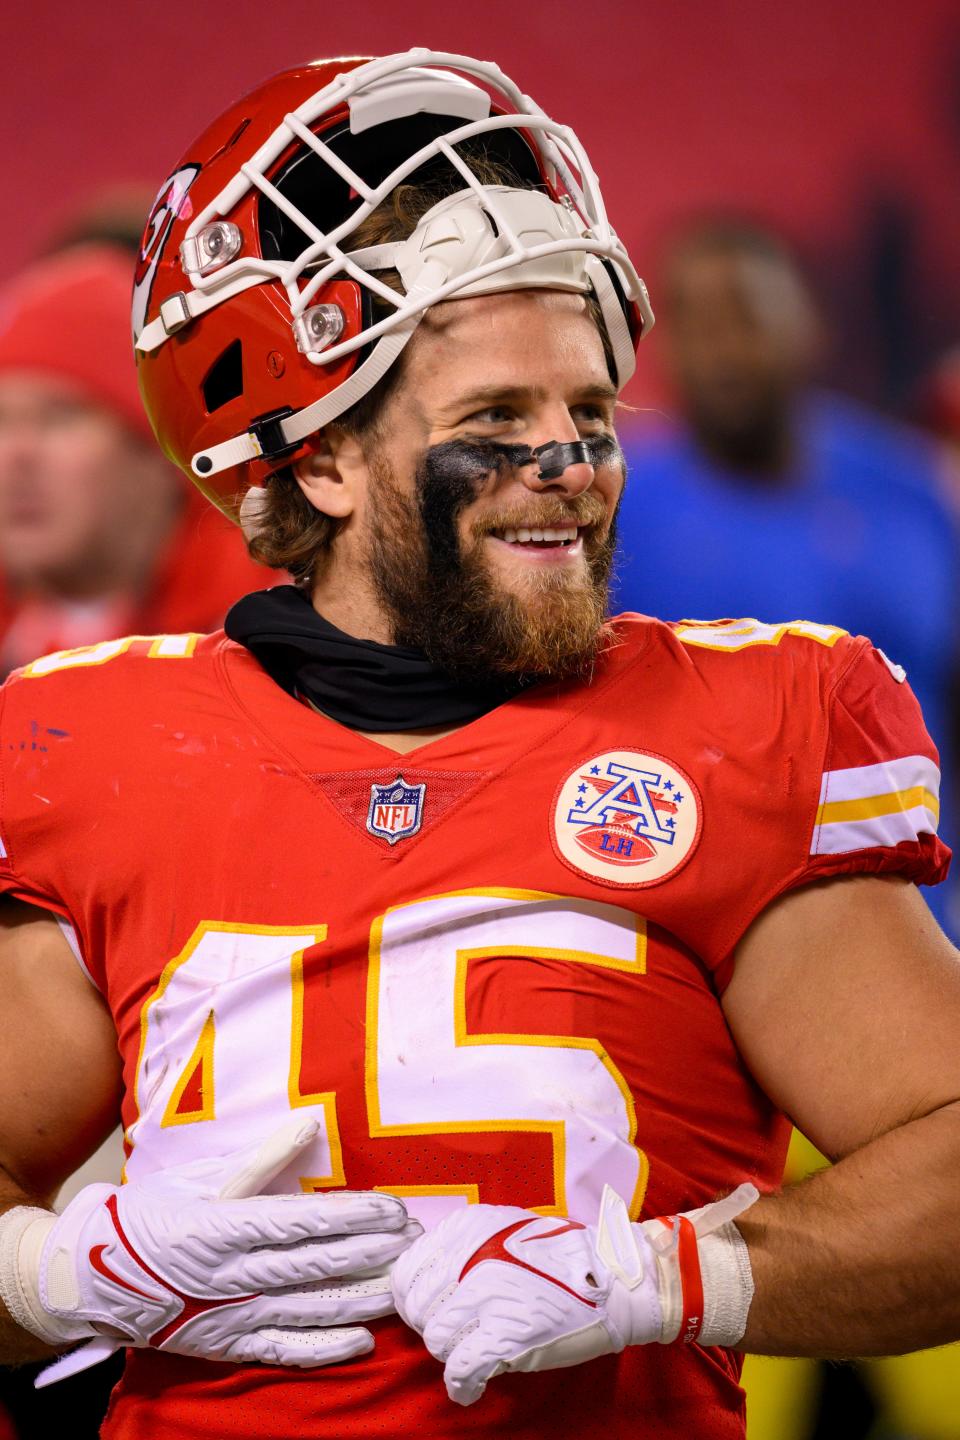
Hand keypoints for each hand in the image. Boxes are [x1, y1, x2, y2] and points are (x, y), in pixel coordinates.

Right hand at [5, 1119, 420, 1375]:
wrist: (88, 1281)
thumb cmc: (150, 1220)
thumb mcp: (200, 1181)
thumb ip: (260, 1160)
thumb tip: (308, 1124)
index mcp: (222, 1226)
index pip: (302, 1221)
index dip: (352, 1217)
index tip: (393, 1209)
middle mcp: (230, 1276)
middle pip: (315, 1266)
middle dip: (371, 1254)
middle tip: (416, 1243)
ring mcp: (230, 1316)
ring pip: (308, 1309)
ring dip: (361, 1298)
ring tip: (403, 1286)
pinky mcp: (227, 1346)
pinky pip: (283, 1351)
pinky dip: (324, 1348)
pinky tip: (361, 1340)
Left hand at [391, 1183, 756, 1405]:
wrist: (615, 1277)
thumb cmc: (563, 1256)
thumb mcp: (504, 1230)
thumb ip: (464, 1248)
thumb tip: (430, 1276)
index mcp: (467, 1231)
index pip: (408, 1273)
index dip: (413, 1299)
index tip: (426, 1311)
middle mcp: (471, 1260)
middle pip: (419, 1310)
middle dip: (432, 1327)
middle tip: (455, 1334)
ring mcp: (489, 1298)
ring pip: (437, 1341)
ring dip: (452, 1353)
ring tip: (472, 1353)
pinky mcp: (508, 1335)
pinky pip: (462, 1370)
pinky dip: (462, 1385)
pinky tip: (471, 1388)